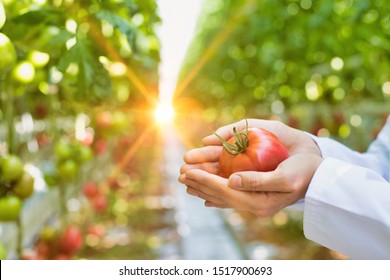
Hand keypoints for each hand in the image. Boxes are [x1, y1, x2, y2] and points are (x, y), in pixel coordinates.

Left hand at [178, 119, 322, 216]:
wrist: (318, 175)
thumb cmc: (304, 172)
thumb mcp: (284, 177)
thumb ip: (258, 181)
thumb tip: (231, 181)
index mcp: (259, 202)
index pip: (225, 191)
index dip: (205, 180)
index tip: (188, 172)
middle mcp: (253, 204)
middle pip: (220, 194)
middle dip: (199, 183)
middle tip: (180, 174)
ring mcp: (254, 202)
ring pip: (223, 195)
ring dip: (204, 187)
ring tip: (187, 182)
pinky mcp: (255, 197)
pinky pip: (230, 196)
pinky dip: (216, 194)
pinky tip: (206, 198)